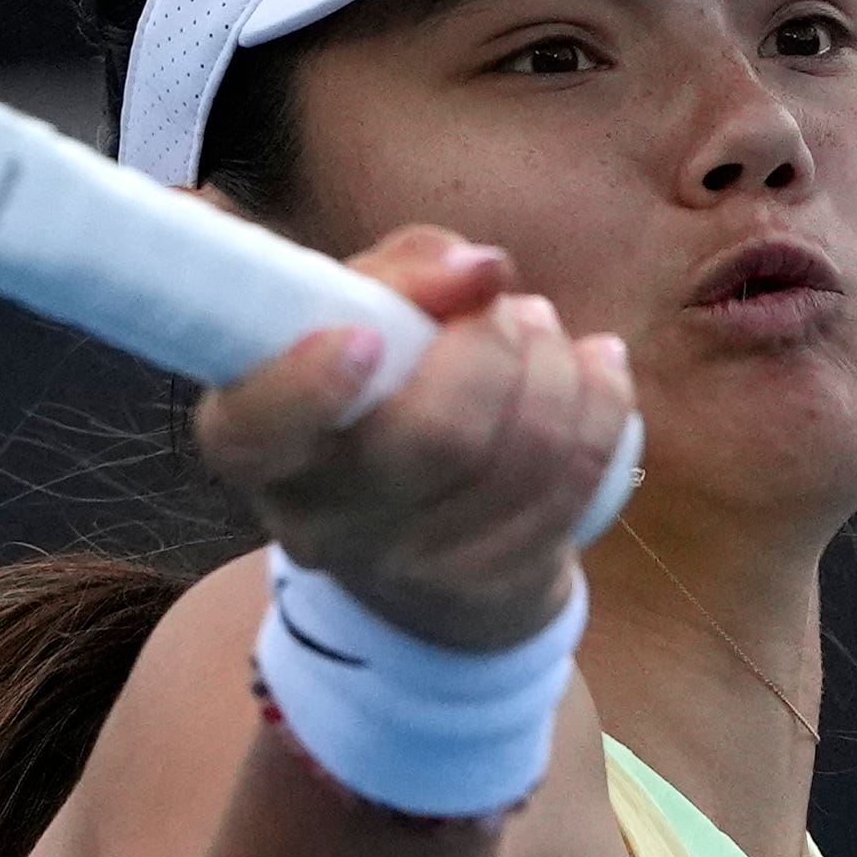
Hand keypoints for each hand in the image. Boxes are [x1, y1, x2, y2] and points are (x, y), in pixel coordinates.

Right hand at [196, 227, 633, 653]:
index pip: (258, 431)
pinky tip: (597, 367)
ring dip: (556, 367)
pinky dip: (603, 404)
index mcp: (253, 443)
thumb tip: (484, 270)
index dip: (309, 385)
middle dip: (493, 346)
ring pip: (524, 455)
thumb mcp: (360, 316)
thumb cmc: (374, 390)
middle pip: (434, 437)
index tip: (368, 335)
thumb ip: (407, 271)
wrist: (416, 537)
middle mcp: (319, 521)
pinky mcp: (493, 585)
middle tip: (504, 306)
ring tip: (543, 331)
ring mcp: (409, 566)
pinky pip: (576, 482)